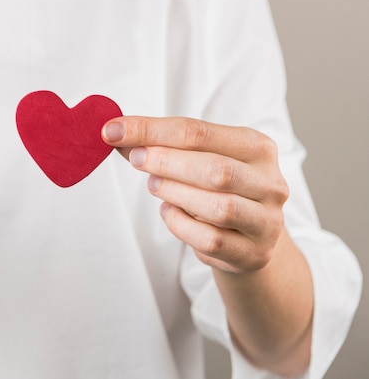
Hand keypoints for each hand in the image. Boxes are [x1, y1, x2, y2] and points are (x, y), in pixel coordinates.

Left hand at [102, 116, 288, 273]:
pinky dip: (181, 225)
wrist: (248, 239)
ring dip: (175, 193)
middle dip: (166, 162)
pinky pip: (211, 240)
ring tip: (154, 186)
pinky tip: (169, 212)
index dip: (151, 130)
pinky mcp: (253, 253)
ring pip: (218, 207)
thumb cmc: (216, 190)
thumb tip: (115, 131)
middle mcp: (270, 182)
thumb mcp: (196, 160)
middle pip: (215, 169)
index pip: (199, 132)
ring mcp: (266, 221)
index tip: (113, 130)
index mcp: (257, 147)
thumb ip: (160, 145)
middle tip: (135, 159)